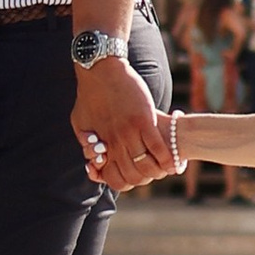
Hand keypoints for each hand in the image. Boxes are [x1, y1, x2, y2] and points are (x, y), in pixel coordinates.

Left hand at [74, 51, 177, 190]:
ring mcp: (131, 132)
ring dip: (157, 172)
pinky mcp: (144, 121)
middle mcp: (116, 143)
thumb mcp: (80, 123)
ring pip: (147, 165)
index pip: (115, 179)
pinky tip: (174, 164)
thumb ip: (86, 144)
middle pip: (134, 176)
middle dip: (145, 179)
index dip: (127, 183)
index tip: (135, 177)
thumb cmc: (89, 95)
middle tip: (152, 173)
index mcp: (102, 147)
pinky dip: (167, 159)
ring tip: (163, 169)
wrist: (100, 70)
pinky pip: (158, 147)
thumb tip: (93, 161)